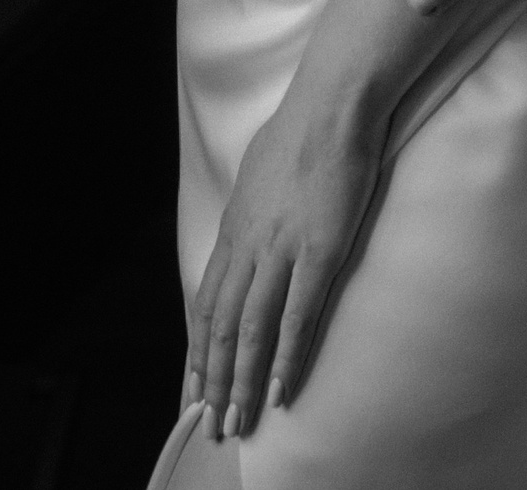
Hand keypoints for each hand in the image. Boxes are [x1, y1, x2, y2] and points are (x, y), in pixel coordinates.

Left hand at [187, 80, 384, 440]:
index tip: (193, 388)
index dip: (196, 351)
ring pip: (250, 329)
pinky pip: (297, 315)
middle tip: (211, 423)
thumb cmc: (302, 128)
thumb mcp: (257, 171)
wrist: (334, 103)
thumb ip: (250, 207)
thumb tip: (247, 224)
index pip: (204, 302)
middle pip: (219, 325)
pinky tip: (280, 389)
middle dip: (212, 380)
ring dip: (241, 380)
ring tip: (239, 420)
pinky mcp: (319, 250)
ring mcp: (282, 249)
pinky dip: (285, 357)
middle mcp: (249, 244)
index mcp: (234, 227)